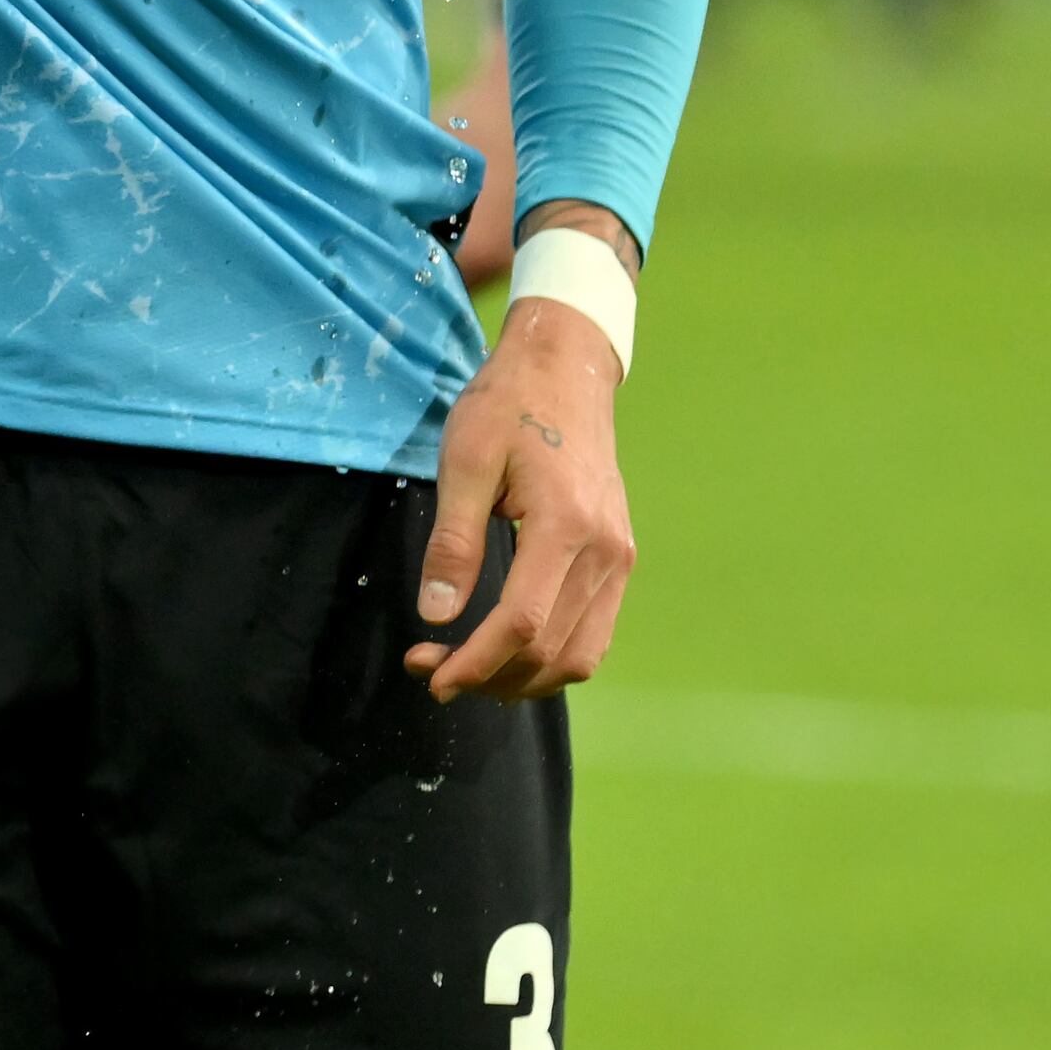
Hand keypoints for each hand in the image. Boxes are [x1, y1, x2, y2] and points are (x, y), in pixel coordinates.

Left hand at [405, 229, 636, 702]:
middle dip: (490, 676)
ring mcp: (619, 558)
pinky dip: (551, 655)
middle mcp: (606, 553)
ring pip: (581, 654)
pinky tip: (504, 648)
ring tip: (464, 667)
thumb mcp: (464, 462)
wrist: (565, 372)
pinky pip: (593, 630)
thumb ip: (454, 541)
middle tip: (430, 670)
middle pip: (554, 652)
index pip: (523, 624)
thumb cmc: (507, 408)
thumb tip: (438, 614)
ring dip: (523, 677)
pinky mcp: (618, 558)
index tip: (431, 676)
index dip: (476, 663)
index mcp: (566, 526)